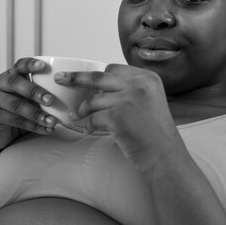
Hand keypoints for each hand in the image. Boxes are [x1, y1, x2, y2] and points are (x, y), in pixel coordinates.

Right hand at [0, 57, 56, 150]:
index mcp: (9, 76)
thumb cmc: (16, 113)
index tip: (44, 66)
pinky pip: (15, 120)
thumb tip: (68, 94)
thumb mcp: (27, 100)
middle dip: (35, 91)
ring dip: (36, 113)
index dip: (31, 64)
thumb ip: (39, 94)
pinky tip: (46, 130)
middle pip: (15, 82)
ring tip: (52, 121)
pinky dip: (33, 126)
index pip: (19, 65)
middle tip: (51, 100)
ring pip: (16, 104)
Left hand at [55, 64, 176, 170]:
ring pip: (93, 100)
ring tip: (75, 115)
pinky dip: (88, 125)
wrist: (165, 155)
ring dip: (81, 109)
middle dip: (75, 78)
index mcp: (147, 78)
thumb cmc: (156, 132)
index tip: (81, 75)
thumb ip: (130, 89)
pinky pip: (93, 118)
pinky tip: (88, 129)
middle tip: (60, 79)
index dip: (96, 74)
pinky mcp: (117, 118)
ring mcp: (127, 100)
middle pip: (98, 77)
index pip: (113, 69)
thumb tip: (99, 87)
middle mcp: (138, 85)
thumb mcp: (151, 100)